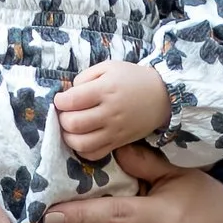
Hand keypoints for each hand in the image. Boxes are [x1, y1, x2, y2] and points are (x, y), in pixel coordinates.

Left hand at [56, 60, 173, 160]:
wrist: (162, 95)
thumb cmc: (132, 78)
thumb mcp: (108, 67)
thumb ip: (85, 77)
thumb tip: (68, 94)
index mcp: (105, 90)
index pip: (72, 101)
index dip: (60, 101)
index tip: (61, 99)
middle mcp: (109, 113)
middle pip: (73, 124)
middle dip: (62, 118)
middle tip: (66, 113)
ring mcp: (114, 131)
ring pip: (81, 143)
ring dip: (69, 137)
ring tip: (70, 128)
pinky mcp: (119, 142)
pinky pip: (95, 155)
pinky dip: (82, 150)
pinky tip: (82, 139)